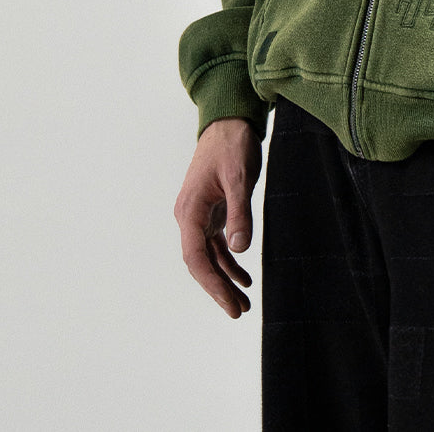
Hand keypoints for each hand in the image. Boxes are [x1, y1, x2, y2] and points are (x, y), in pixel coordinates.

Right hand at [174, 117, 262, 317]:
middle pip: (201, 262)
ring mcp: (199, 214)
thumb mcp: (241, 178)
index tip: (229, 304)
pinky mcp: (211, 211)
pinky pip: (216, 244)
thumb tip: (240, 249)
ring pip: (208, 256)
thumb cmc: (232, 146)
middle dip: (218, 288)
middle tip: (239, 311)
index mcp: (190, 211)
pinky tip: (243, 276)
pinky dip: (229, 260)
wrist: (228, 121)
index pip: (196, 259)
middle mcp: (189, 216)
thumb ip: (240, 213)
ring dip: (224, 278)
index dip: (212, 285)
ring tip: (243, 302)